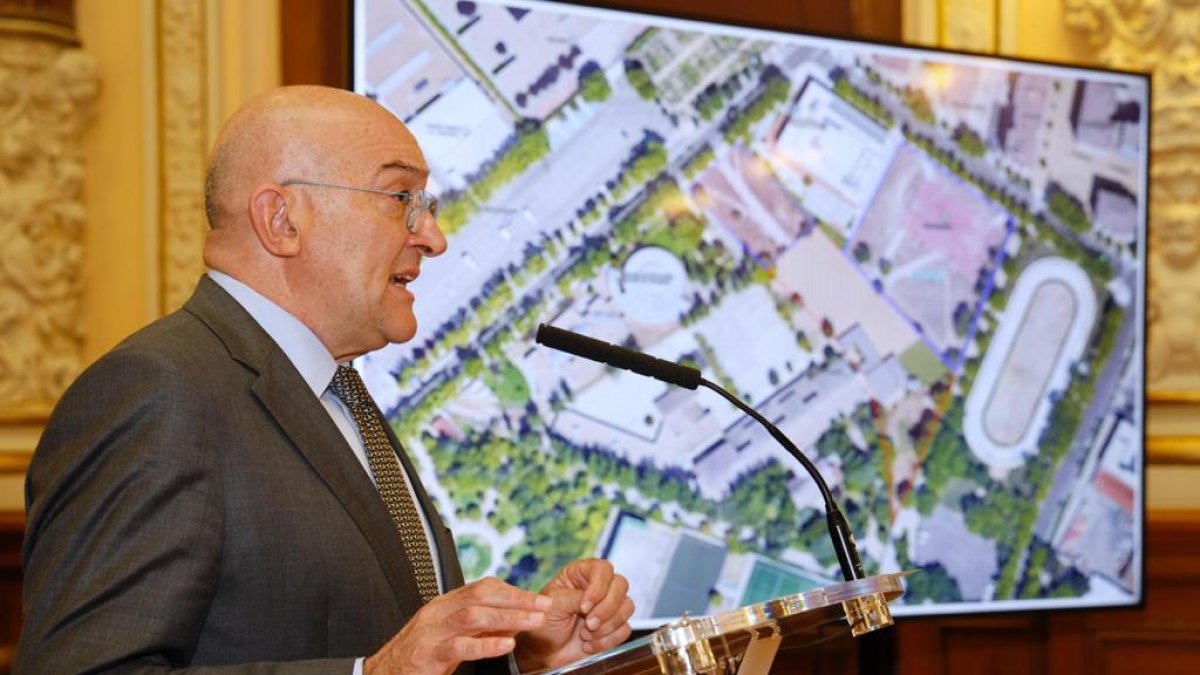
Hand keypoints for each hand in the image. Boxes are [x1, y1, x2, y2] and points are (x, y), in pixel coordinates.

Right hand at [365, 577, 551, 674]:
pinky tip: (505, 645)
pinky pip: (459, 646)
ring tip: (532, 622)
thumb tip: (512, 619)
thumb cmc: (418, 656)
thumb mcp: (449, 634)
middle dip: (517, 600)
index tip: (538, 599)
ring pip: (474, 616)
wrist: (383, 674)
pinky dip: (485, 645)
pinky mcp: (427, 655)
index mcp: (445, 605)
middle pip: (482, 596)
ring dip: (508, 618)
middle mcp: (438, 613)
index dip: (513, 592)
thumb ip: (476, 626)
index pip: (483, 587)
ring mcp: (431, 632)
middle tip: (544, 606)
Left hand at [514, 559, 634, 670]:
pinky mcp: (615, 626)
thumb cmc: (544, 623)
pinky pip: (624, 629)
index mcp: (581, 573)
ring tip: (585, 635)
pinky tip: (588, 644)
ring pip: (627, 607)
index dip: (598, 587)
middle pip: (621, 585)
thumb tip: (593, 603)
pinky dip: (607, 640)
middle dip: (607, 608)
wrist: (544, 652)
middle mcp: (598, 586)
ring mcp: (609, 606)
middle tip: (590, 624)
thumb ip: (573, 599)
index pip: (602, 569)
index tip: (584, 607)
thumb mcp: (552, 606)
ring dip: (607, 625)